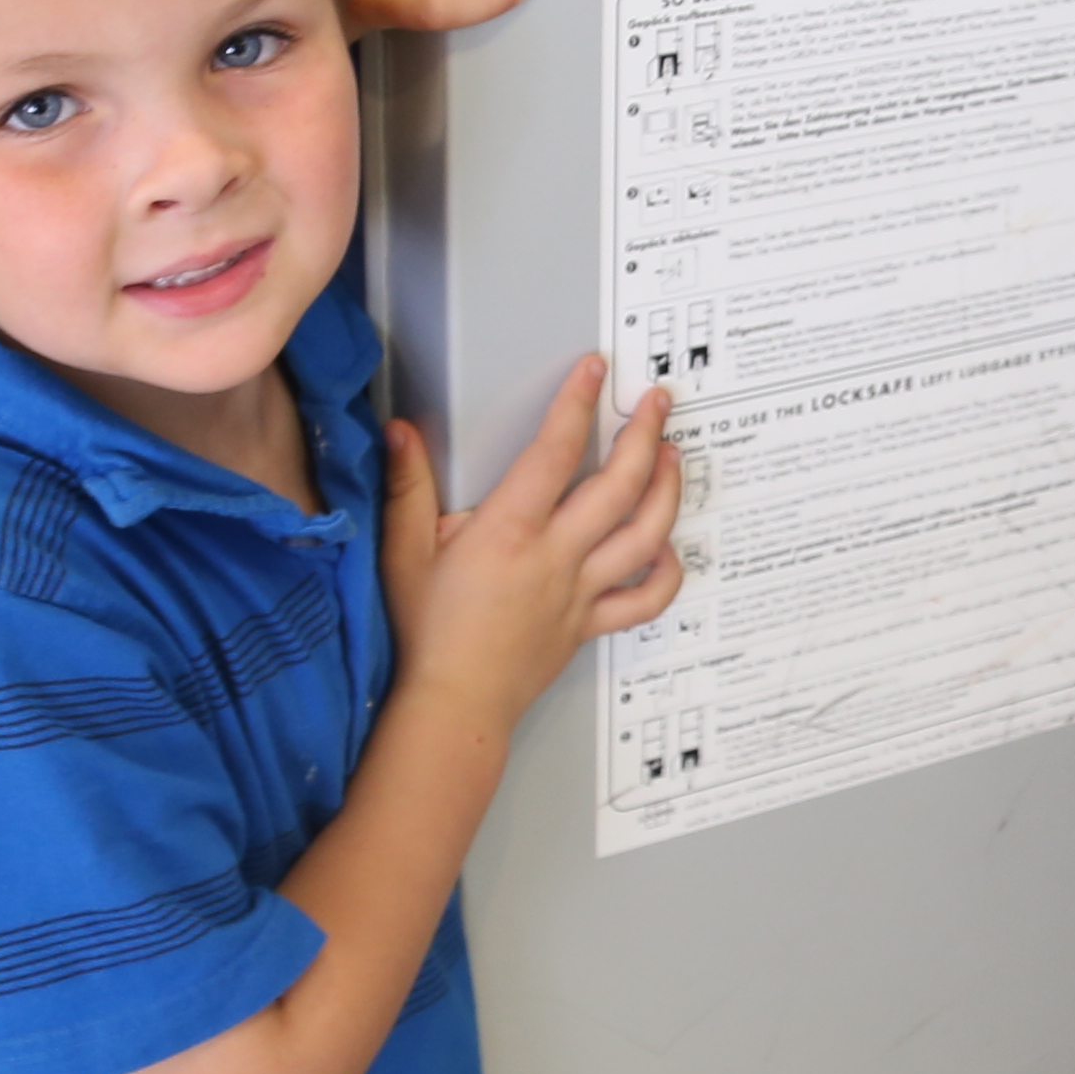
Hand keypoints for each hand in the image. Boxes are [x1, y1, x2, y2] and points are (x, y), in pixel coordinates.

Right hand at [379, 358, 684, 727]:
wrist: (453, 703)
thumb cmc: (427, 631)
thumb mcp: (403, 552)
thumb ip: (406, 488)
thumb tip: (401, 432)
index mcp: (510, 530)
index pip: (555, 451)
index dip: (577, 403)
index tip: (594, 369)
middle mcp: (555, 556)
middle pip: (619, 484)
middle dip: (645, 433)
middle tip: (656, 401)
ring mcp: (580, 591)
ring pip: (645, 535)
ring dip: (667, 489)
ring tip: (673, 455)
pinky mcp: (590, 623)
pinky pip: (645, 598)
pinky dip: (667, 571)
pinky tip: (668, 546)